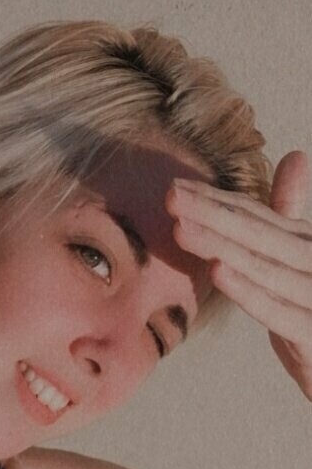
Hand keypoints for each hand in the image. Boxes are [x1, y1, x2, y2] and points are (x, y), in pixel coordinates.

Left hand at [165, 151, 311, 399]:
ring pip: (264, 267)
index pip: (258, 217)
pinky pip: (278, 311)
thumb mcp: (302, 262)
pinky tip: (219, 271)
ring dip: (221, 246)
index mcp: (308, 244)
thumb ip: (291, 215)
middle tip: (170, 195)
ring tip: (181, 229)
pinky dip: (248, 291)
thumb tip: (296, 156)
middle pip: (259, 234)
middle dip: (212, 214)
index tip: (176, 188)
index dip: (217, 201)